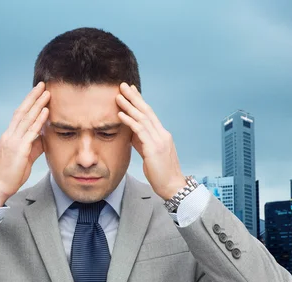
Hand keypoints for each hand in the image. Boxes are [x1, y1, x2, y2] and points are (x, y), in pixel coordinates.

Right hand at [0, 82, 50, 206]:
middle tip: (42, 84)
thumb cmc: (12, 174)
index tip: (37, 92)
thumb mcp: (25, 157)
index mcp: (9, 136)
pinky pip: (31, 132)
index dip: (28, 102)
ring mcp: (13, 141)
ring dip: (38, 104)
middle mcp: (9, 135)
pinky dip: (39, 120)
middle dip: (33, 97)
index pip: (19, 114)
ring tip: (47, 93)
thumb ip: (34, 145)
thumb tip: (45, 136)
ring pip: (26, 118)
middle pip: (22, 111)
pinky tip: (46, 111)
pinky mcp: (19, 149)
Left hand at [116, 82, 186, 199]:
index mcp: (162, 135)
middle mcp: (162, 134)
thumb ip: (142, 142)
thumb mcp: (149, 154)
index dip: (140, 101)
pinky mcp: (154, 149)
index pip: (150, 113)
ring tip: (118, 96)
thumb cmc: (161, 173)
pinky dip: (130, 121)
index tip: (131, 90)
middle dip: (134, 97)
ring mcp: (159, 141)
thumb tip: (131, 132)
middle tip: (123, 85)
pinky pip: (140, 131)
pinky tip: (120, 115)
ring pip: (142, 118)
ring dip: (129, 106)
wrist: (173, 187)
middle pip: (146, 111)